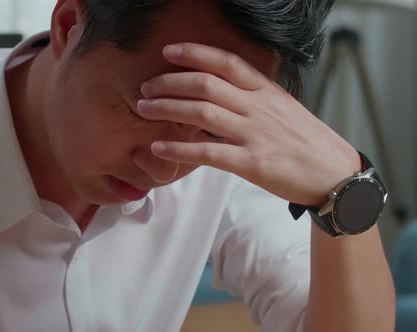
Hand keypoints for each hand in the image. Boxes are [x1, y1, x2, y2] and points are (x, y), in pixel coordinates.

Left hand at [138, 43, 360, 206]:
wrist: (334, 174)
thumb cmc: (306, 142)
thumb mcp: (283, 109)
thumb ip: (253, 99)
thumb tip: (220, 93)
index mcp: (266, 91)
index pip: (227, 62)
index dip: (194, 54)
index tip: (168, 52)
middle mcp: (258, 108)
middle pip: (206, 84)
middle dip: (170, 82)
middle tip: (146, 87)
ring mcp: (254, 134)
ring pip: (202, 113)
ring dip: (166, 108)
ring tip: (143, 109)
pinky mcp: (251, 163)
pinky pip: (208, 152)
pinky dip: (179, 149)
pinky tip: (158, 147)